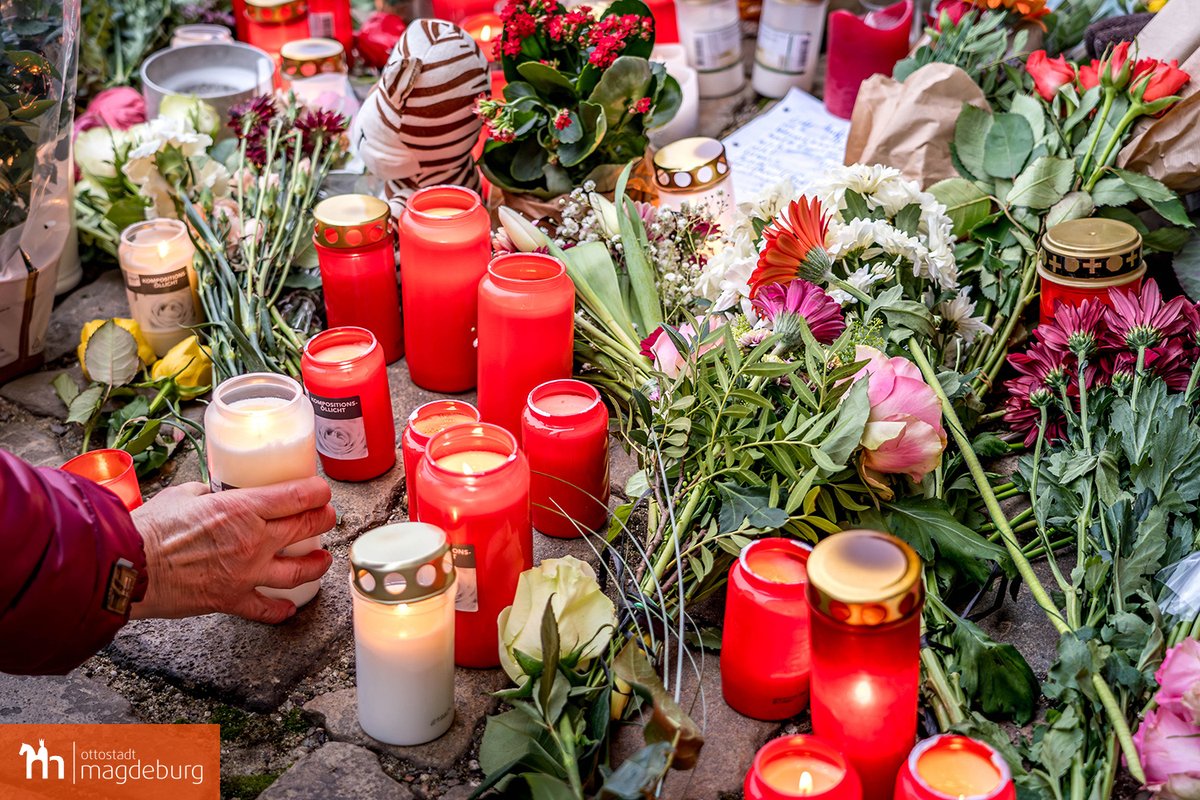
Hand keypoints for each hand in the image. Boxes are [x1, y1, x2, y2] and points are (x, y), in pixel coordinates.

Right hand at [130, 478, 335, 622]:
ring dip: (318, 564)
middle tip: (327, 517)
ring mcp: (247, 573)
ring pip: (300, 570)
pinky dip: (281, 610)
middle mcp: (254, 540)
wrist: (128, 567)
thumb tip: (214, 493)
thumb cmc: (150, 528)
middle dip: (324, 520)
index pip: (299, 497)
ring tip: (323, 559)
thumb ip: (208, 493)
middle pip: (307, 528)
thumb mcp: (184, 495)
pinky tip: (290, 607)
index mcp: (243, 508)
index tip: (321, 491)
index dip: (318, 492)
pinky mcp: (232, 599)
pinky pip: (267, 609)